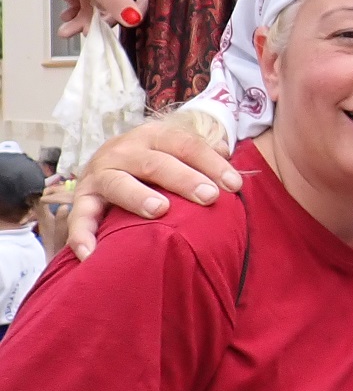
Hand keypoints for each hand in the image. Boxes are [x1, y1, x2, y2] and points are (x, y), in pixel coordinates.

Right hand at [67, 113, 240, 258]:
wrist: (105, 162)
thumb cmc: (154, 161)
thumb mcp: (175, 151)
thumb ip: (201, 153)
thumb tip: (227, 151)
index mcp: (154, 136)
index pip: (187, 145)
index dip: (212, 163)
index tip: (235, 185)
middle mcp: (124, 150)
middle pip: (156, 163)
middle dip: (184, 179)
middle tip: (208, 196)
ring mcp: (100, 173)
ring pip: (118, 183)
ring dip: (138, 196)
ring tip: (160, 210)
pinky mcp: (82, 198)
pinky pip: (80, 216)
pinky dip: (82, 235)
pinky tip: (92, 253)